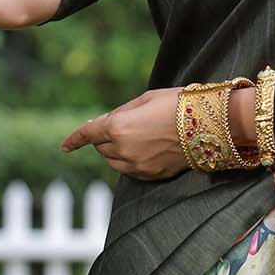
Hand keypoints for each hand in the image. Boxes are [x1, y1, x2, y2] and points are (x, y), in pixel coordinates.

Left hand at [59, 86, 186, 179]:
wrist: (210, 125)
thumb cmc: (177, 104)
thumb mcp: (145, 99)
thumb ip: (121, 112)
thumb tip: (105, 122)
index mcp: (118, 127)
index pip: (87, 134)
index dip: (73, 140)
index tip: (64, 147)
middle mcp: (123, 149)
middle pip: (100, 148)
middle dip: (104, 138)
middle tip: (124, 125)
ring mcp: (137, 165)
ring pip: (113, 162)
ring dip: (114, 151)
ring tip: (136, 137)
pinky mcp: (151, 175)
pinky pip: (130, 171)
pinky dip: (129, 161)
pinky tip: (145, 149)